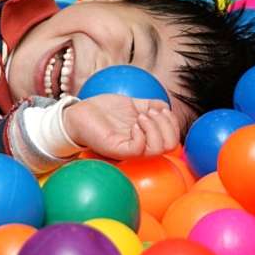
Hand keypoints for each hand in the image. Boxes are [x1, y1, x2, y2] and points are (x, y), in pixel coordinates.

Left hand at [63, 94, 179, 159]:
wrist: (81, 112)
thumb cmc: (105, 110)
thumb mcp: (132, 104)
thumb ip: (150, 105)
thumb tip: (166, 108)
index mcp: (146, 136)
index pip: (172, 139)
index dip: (173, 123)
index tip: (160, 109)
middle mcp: (141, 146)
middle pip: (170, 145)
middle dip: (167, 125)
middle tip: (150, 113)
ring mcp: (129, 149)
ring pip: (158, 149)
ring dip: (155, 128)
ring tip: (141, 117)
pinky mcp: (117, 149)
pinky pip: (138, 149)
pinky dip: (141, 135)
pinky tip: (134, 124)